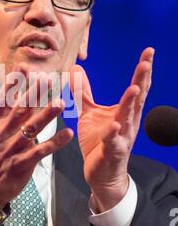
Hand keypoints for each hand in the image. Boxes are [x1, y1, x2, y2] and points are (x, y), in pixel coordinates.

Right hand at [0, 64, 72, 206]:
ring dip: (46, 114)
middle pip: (20, 109)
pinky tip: (68, 133)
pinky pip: (41, 150)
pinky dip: (55, 142)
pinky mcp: (23, 163)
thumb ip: (5, 113)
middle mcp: (3, 132)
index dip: (14, 82)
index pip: (4, 98)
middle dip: (34, 93)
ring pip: (31, 128)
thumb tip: (15, 91)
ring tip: (60, 102)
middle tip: (47, 79)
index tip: (25, 67)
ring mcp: (12, 148)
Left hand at [70, 47, 153, 211]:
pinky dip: (113, 133)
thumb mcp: (90, 113)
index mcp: (124, 111)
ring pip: (128, 118)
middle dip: (142, 80)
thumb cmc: (99, 141)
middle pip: (137, 98)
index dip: (142, 70)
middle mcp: (128, 122)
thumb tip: (76, 69)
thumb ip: (84, 92)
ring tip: (134, 89)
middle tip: (147, 62)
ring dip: (131, 103)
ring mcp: (122, 137)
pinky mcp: (112, 151)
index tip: (148, 51)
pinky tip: (115, 124)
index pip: (136, 87)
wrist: (102, 173)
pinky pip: (113, 141)